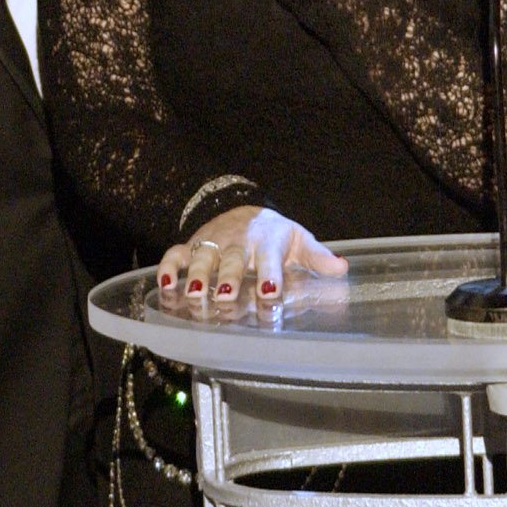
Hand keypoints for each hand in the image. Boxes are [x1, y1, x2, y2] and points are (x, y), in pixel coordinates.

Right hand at [156, 205, 347, 307]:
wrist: (242, 209)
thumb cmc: (274, 235)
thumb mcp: (298, 240)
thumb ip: (317, 257)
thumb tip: (342, 269)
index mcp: (267, 243)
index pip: (270, 259)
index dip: (269, 275)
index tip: (270, 292)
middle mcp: (238, 244)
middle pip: (232, 260)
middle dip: (229, 277)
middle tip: (227, 296)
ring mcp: (212, 245)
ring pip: (201, 259)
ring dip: (197, 276)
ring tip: (195, 295)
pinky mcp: (191, 246)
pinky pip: (174, 256)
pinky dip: (167, 269)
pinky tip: (164, 286)